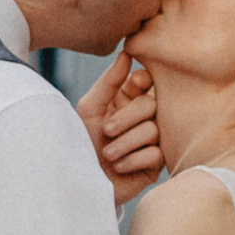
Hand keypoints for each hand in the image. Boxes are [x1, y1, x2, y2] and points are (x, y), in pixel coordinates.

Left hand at [79, 47, 163, 190]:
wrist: (78, 181)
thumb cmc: (80, 143)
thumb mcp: (90, 108)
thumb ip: (109, 81)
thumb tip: (126, 53)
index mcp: (127, 101)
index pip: (146, 82)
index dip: (142, 81)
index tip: (134, 84)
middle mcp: (142, 119)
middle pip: (151, 104)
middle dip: (127, 117)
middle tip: (106, 130)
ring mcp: (152, 142)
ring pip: (153, 130)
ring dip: (125, 143)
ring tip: (107, 154)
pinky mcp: (156, 166)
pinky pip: (155, 155)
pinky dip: (132, 160)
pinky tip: (118, 166)